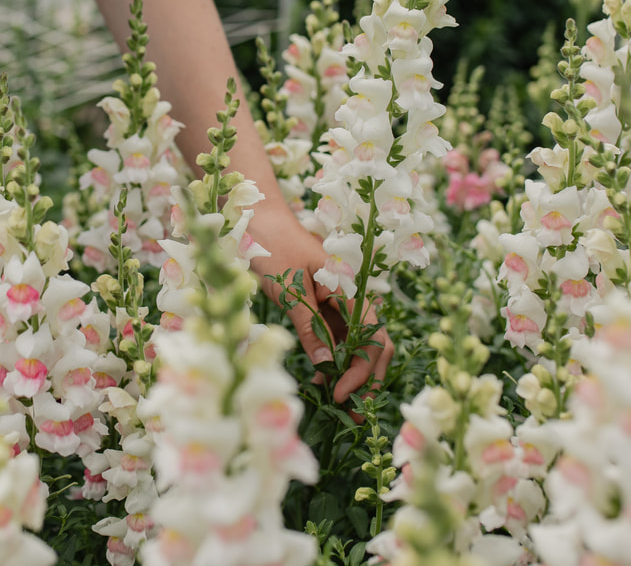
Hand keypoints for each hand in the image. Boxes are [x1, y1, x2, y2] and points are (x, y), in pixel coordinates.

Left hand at [249, 207, 393, 405]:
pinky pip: (337, 335)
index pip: (372, 336)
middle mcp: (351, 295)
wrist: (257, 218)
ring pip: (356, 342)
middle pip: (374, 342)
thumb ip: (310, 327)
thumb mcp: (290, 290)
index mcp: (351, 287)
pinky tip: (321, 377)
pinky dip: (333, 358)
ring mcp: (339, 300)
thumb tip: (326, 366)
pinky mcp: (324, 304)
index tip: (342, 393)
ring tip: (336, 401)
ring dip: (350, 372)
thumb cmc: (272, 246)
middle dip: (367, 378)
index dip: (362, 369)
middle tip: (354, 412)